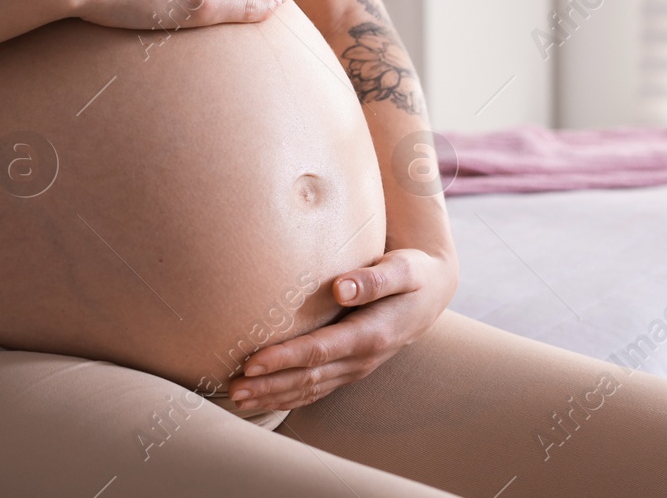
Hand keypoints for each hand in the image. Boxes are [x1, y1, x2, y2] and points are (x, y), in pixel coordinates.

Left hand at [229, 248, 458, 411]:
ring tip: (238, 398)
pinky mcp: (350, 367)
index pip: (319, 352)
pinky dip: (288, 396)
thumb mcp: (403, 269)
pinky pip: (316, 389)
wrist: (432, 292)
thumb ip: (374, 279)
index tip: (251, 362)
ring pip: (309, 389)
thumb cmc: (413, 274)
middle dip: (269, 385)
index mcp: (372, 335)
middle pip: (308, 378)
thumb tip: (341, 287)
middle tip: (233, 389)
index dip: (284, 359)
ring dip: (273, 395)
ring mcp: (356, 367)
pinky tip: (264, 397)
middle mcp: (362, 359)